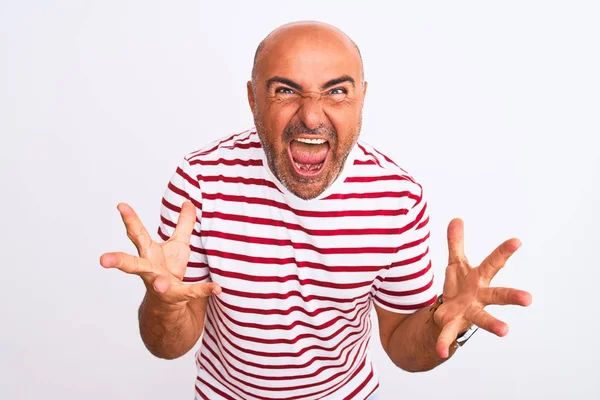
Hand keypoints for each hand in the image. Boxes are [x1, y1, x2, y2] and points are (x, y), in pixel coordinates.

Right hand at [99, 201, 219, 308]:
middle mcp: (149, 269)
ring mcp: (160, 285)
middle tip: (104, 259)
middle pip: (131, 264)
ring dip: (159, 285)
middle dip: (118, 260)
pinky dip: (205, 289)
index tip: (121, 205)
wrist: (170, 304)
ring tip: (160, 285)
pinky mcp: (177, 296)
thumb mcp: (178, 244)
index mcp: (149, 253)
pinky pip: (191, 292)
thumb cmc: (169, 270)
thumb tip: (188, 202)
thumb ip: (184, 224)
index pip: (137, 233)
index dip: (130, 219)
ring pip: (156, 285)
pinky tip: (216, 288)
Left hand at [433, 218, 531, 357]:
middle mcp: (479, 297)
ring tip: (505, 331)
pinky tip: (442, 352)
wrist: (447, 316)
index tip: (516, 240)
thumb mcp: (455, 263)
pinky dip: (444, 343)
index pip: (494, 262)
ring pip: (483, 318)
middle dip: (513, 296)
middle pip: (498, 295)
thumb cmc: (458, 287)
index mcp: (479, 279)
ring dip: (493, 324)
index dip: (504, 251)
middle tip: (529, 299)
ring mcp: (469, 313)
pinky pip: (448, 335)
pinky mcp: (452, 325)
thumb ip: (455, 243)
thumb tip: (456, 218)